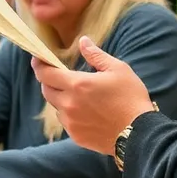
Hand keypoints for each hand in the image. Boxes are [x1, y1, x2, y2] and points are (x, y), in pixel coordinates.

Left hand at [30, 36, 154, 154]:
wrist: (140, 133)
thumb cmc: (131, 98)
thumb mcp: (118, 69)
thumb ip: (96, 55)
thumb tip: (83, 41)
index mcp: (77, 85)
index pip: (46, 74)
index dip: (38, 65)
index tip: (37, 60)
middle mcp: (69, 104)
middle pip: (47, 90)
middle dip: (49, 81)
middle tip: (59, 76)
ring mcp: (71, 122)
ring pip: (56, 106)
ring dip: (60, 98)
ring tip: (77, 95)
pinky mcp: (76, 136)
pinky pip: (65, 122)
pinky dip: (69, 114)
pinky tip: (84, 112)